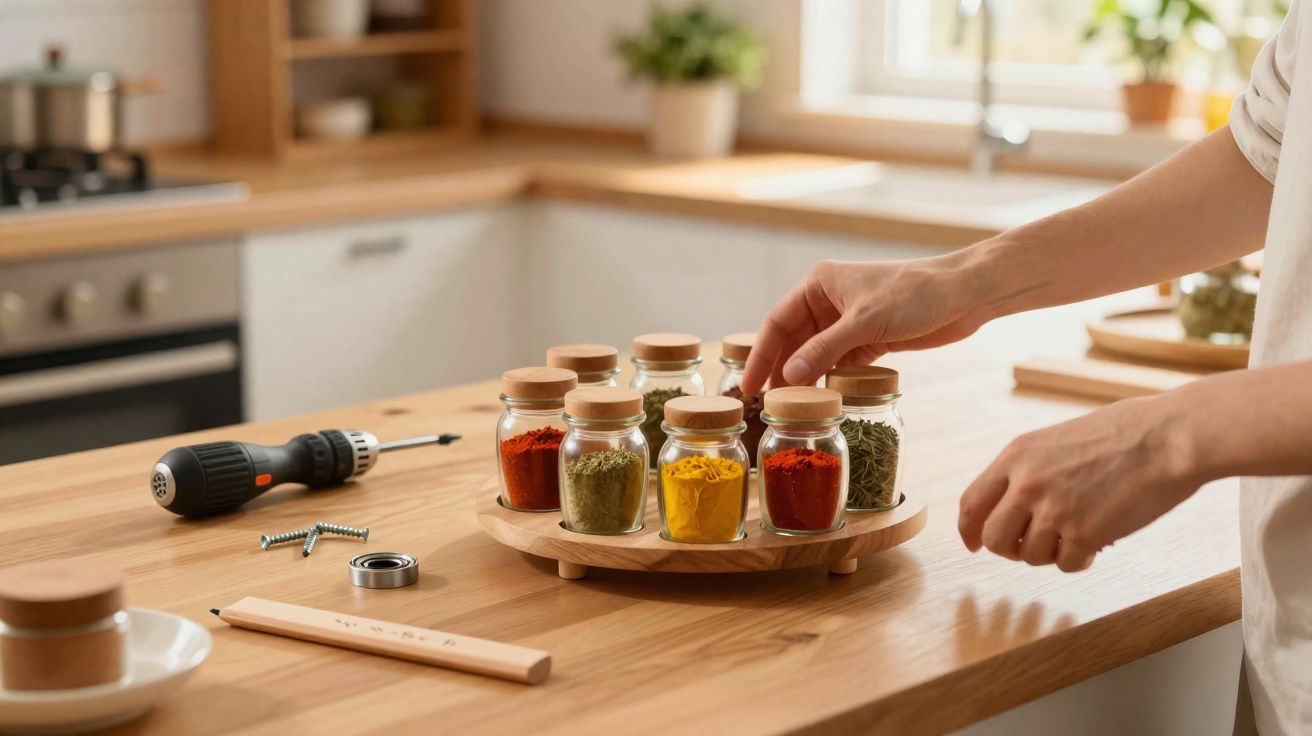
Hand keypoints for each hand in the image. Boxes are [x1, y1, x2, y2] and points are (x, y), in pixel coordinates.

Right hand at [742, 256, 984, 394]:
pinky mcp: (870, 338)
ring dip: (806, 378)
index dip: (760, 354)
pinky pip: (840, 362)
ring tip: (792, 407)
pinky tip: (823, 399)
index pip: (778, 322)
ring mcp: (849, 321)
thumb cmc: (914, 294)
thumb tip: (790, 377)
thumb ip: (825, 349)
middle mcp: (829, 300)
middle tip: (766, 403)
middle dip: (781, 370)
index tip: (749, 384)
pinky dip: (831, 379)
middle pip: (794, 340)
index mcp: (819, 283)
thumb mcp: (865, 322)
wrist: (963, 295)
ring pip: (816, 354)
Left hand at [958, 394, 1202, 570]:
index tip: (974, 544)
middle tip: (1035, 545)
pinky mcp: (1083, 533)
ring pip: (1030, 556)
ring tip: (1077, 532)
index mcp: (1016, 456)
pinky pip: (1066, 564)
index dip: (970, 530)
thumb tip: (1010, 508)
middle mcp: (1026, 483)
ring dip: (1052, 552)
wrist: (1167, 437)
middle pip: (994, 539)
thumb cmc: (1122, 433)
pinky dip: (1080, 559)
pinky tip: (1097, 541)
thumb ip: (1028, 470)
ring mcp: (1053, 510)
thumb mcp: (1056, 440)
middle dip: (1012, 549)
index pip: (972, 503)